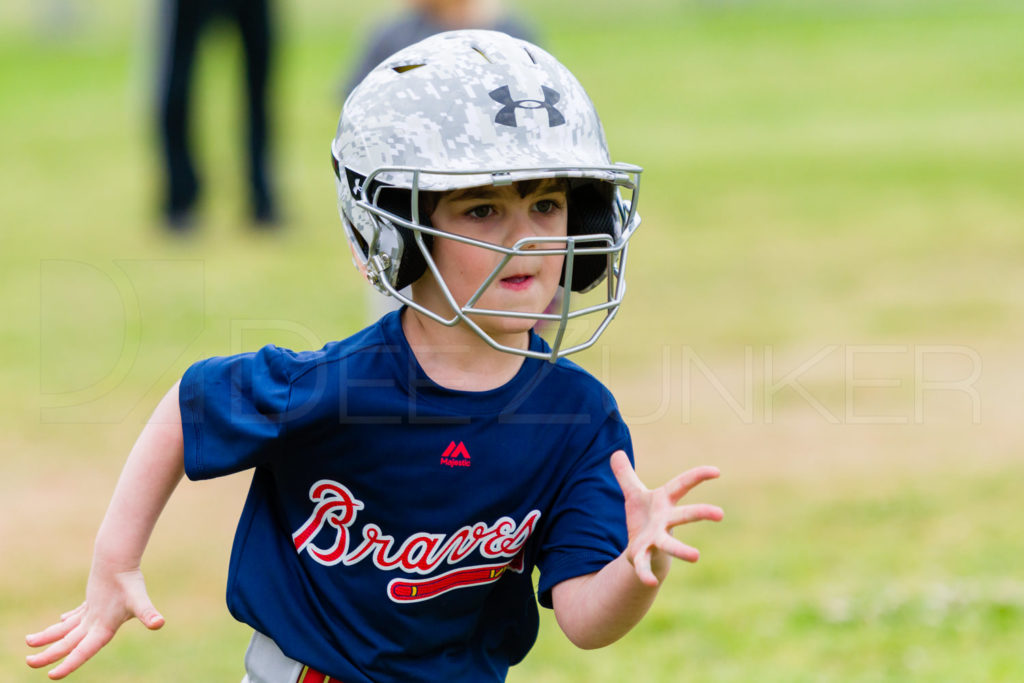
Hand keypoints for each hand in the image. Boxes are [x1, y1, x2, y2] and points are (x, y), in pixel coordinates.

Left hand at [25, 563, 163, 679]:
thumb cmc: (129, 580)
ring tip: (29, 641)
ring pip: (66, 631)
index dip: (68, 665)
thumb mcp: (138, 599)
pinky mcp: (93, 602)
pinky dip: (65, 621)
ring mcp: (94, 614)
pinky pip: (75, 616)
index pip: (83, 652)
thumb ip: (148, 613)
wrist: (123, 560)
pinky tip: (60, 620)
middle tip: (29, 661)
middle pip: (68, 645)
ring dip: (48, 637)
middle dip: (48, 655)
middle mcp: (98, 625)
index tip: (52, 676)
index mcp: (104, 629)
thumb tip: (159, 623)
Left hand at [610, 450, 722, 586]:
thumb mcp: (633, 494)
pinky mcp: (644, 556)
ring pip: (670, 544)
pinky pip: (645, 566)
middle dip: (701, 513)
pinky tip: (649, 583)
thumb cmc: (644, 518)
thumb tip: (615, 452)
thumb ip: (625, 475)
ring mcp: (657, 540)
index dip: (698, 476)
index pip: (682, 485)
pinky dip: (646, 573)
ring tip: (696, 557)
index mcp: (663, 502)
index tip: (716, 471)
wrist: (643, 550)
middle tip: (720, 513)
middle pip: (685, 516)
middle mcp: (665, 521)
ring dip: (682, 551)